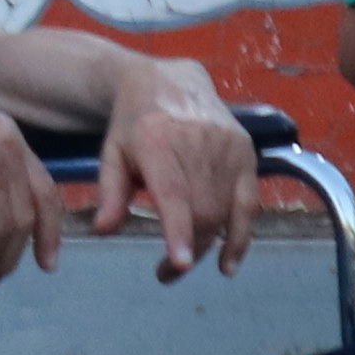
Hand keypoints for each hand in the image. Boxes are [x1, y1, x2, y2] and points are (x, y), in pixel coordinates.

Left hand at [81, 74, 257, 280]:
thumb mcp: (111, 152)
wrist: (171, 81)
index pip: (173, 191)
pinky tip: (227, 262)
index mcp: (158, 139)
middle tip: (166, 273)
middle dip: (188, 250)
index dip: (178, 229)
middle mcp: (198, 141)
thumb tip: (104, 231)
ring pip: (223, 213)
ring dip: (207, 246)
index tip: (180, 262)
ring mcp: (228, 146)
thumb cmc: (135, 124)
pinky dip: (240, 237)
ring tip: (185, 261)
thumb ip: (110, 193)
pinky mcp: (247, 152)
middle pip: (202, 210)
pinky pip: (249, 204)